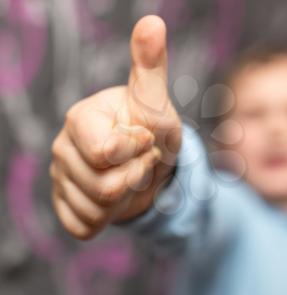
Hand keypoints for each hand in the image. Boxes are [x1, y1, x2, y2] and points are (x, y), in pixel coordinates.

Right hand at [50, 15, 181, 239]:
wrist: (149, 164)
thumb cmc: (153, 130)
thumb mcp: (156, 103)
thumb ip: (151, 66)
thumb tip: (152, 22)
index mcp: (81, 119)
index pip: (107, 153)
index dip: (138, 151)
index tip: (145, 140)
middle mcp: (63, 148)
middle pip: (105, 187)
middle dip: (137, 176)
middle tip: (141, 160)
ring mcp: (61, 179)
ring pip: (98, 210)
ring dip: (127, 196)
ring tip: (129, 176)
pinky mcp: (66, 205)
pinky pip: (86, 226)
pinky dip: (111, 216)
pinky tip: (116, 197)